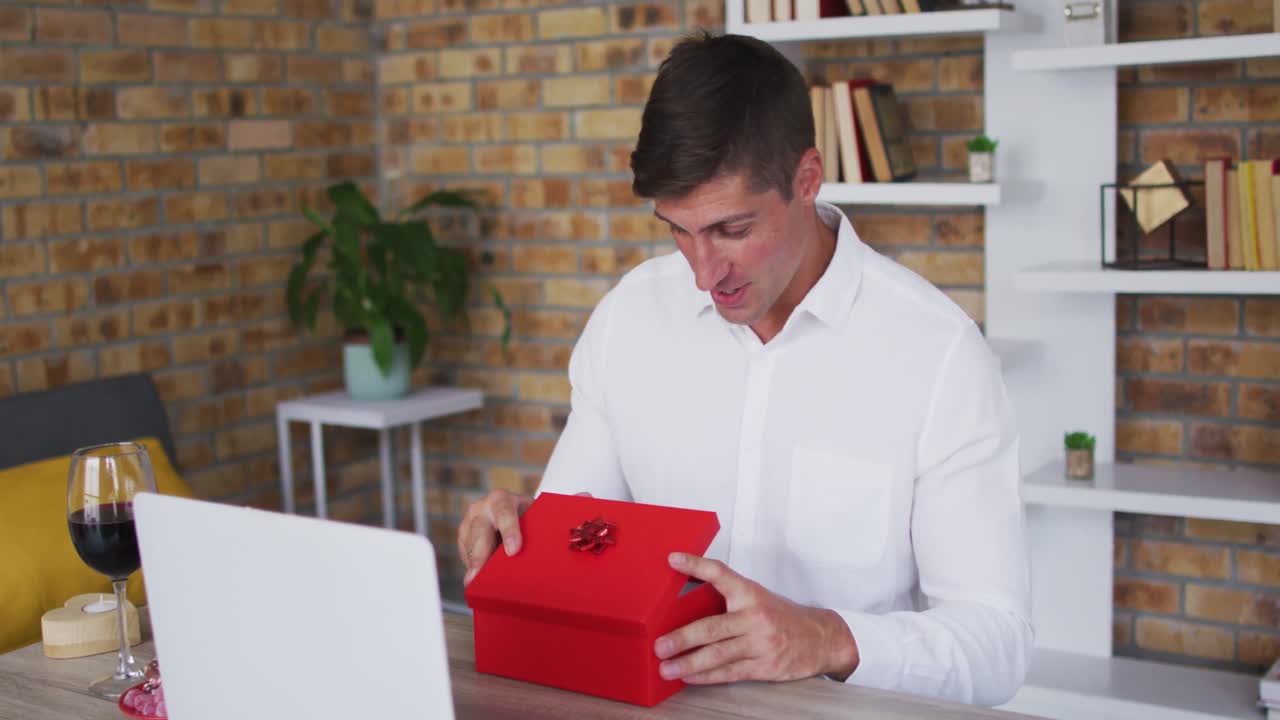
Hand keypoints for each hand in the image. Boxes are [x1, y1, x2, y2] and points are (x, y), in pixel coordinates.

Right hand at [457, 489, 592, 584]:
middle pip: (479, 531)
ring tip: (473, 584)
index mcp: (503, 500)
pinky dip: (470, 569)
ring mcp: (469, 525)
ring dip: (471, 564)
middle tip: (480, 574)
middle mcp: (482, 510)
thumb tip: (586, 496)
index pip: (504, 512)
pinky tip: (476, 583)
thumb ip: (563, 505)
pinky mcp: (463, 541)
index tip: (514, 551)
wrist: (512, 518)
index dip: (509, 530)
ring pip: (468, 544)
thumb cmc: (529, 517)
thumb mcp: (542, 511)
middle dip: (479, 553)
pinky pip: (464, 556)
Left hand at [654, 553, 858, 684]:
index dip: (696, 565)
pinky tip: (690, 677)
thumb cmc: (781, 616)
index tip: (674, 559)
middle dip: (682, 638)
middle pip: (712, 627)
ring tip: (667, 668)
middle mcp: (755, 617)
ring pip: (718, 655)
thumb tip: (686, 594)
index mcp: (751, 593)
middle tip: (660, 645)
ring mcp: (761, 644)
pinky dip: (707, 676)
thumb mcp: (757, 596)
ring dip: (689, 663)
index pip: (720, 574)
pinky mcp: (765, 667)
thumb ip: (727, 595)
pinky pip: (730, 672)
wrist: (820, 638)